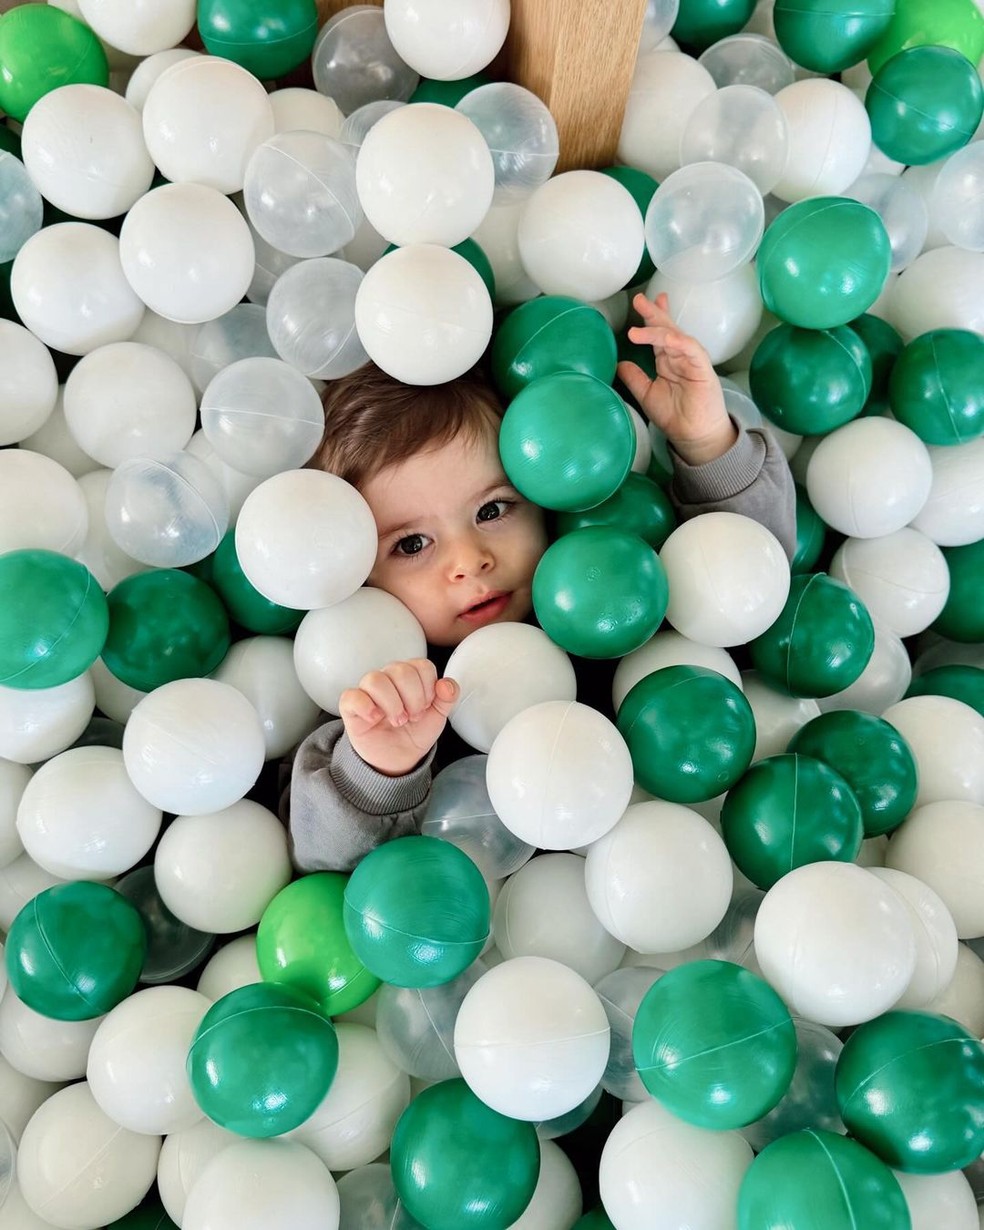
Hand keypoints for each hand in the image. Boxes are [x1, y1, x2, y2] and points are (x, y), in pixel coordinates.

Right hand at [339, 659, 458, 776]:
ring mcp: (367, 690)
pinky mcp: (350, 705)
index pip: (422, 665)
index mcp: (410, 675)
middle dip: (413, 698)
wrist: (398, 758)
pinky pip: (352, 696)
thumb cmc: (415, 731)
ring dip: (392, 704)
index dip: (428, 688)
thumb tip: (446, 684)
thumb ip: (447, 698)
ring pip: (376, 680)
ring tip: (398, 721)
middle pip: (401, 671)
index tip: (426, 706)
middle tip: (413, 717)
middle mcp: (388, 677)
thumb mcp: (438, 716)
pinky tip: (376, 719)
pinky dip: (366, 707)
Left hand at [617, 292, 737, 465]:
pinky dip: (677, 341)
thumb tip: (619, 363)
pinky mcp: (702, 367)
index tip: (639, 303)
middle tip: (639, 299)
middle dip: (654, 313)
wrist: (694, 435)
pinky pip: (690, 348)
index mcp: (668, 360)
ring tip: (638, 325)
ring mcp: (692, 360)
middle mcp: (680, 356)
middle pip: (666, 329)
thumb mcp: (646, 394)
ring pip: (675, 336)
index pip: (658, 334)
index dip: (651, 318)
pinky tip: (664, 337)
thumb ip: (634, 378)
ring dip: (658, 328)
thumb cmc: (674, 415)